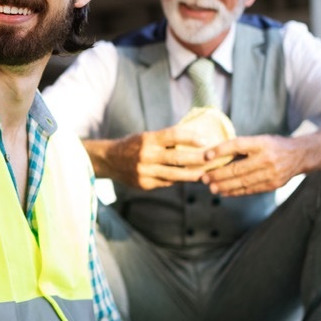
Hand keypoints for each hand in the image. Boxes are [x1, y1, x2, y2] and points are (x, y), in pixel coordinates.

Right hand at [89, 127, 213, 188]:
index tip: (205, 140)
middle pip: (178, 158)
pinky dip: (177, 180)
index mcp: (148, 139)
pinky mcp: (145, 184)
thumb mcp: (147, 136)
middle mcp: (146, 155)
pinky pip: (166, 182)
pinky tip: (185, 178)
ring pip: (175, 175)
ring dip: (192, 174)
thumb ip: (165, 140)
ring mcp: (145, 172)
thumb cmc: (133, 145)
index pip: (174, 135)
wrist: (109, 160)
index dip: (191, 137)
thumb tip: (192, 142)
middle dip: (197, 159)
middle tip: (211, 158)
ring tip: (204, 173)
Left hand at [202, 134, 305, 196]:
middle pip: (237, 168)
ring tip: (211, 187)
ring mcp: (271, 173)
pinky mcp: (273, 185)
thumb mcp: (260, 140)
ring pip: (242, 182)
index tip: (205, 156)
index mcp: (262, 143)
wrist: (300, 155)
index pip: (238, 145)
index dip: (220, 150)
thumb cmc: (274, 146)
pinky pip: (250, 190)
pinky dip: (235, 192)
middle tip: (204, 178)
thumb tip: (215, 156)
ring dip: (224, 186)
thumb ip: (242, 147)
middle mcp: (267, 158)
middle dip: (218, 174)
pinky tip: (224, 192)